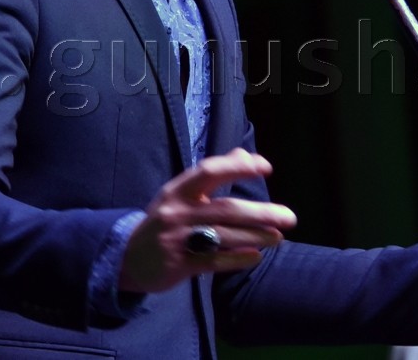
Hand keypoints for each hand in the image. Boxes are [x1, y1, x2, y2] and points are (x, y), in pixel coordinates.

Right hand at [119, 148, 296, 293]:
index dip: (238, 166)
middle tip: (289, 216)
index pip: (210, 171)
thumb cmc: (166, 220)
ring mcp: (177, 239)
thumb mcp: (182, 193)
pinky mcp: (178, 265)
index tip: (266, 166)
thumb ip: (214, 174)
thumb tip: (245, 153)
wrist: (128, 258)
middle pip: (226, 209)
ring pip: (223, 235)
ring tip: (278, 237)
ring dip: (255, 236)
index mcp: (179, 190)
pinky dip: (236, 259)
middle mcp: (177, 212)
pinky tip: (255, 257)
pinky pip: (212, 261)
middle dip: (261, 213)